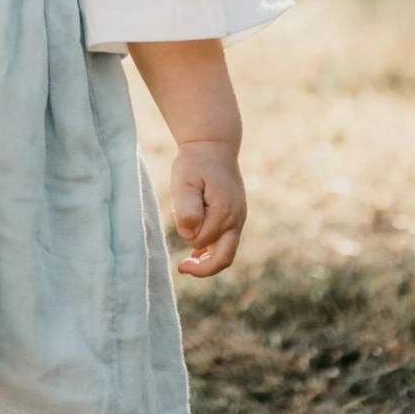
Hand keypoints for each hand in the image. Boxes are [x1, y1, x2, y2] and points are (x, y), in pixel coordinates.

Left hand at [171, 139, 245, 277]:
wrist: (214, 145)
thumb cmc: (195, 162)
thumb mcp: (184, 181)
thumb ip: (187, 209)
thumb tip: (189, 235)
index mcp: (224, 212)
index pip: (201, 240)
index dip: (185, 233)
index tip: (174, 214)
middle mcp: (237, 219)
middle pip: (224, 259)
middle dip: (203, 268)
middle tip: (182, 268)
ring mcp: (239, 218)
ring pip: (227, 252)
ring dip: (207, 257)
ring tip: (187, 261)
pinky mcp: (237, 216)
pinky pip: (228, 240)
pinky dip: (213, 247)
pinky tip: (197, 249)